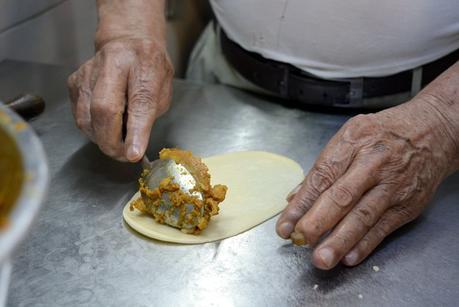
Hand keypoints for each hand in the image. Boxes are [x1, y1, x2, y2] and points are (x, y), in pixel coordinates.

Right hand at [67, 37, 172, 161]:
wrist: (129, 42)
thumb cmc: (149, 69)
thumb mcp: (163, 91)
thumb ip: (149, 116)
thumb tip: (133, 146)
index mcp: (143, 63)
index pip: (139, 102)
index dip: (136, 131)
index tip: (134, 154)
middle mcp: (112, 63)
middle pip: (103, 109)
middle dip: (112, 141)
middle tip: (123, 155)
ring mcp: (88, 72)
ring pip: (86, 117)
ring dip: (101, 139)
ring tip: (117, 142)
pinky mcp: (74, 82)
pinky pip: (79, 116)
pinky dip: (92, 129)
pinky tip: (105, 127)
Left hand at [276, 98, 457, 268]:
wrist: (433, 131)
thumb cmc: (383, 133)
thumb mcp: (350, 136)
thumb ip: (323, 167)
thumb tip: (294, 197)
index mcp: (353, 142)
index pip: (322, 176)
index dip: (302, 202)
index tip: (286, 223)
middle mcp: (373, 163)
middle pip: (342, 196)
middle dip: (318, 221)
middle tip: (300, 239)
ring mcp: (393, 185)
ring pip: (363, 216)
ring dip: (340, 240)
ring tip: (322, 258)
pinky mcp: (408, 204)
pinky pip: (384, 227)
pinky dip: (366, 244)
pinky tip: (349, 257)